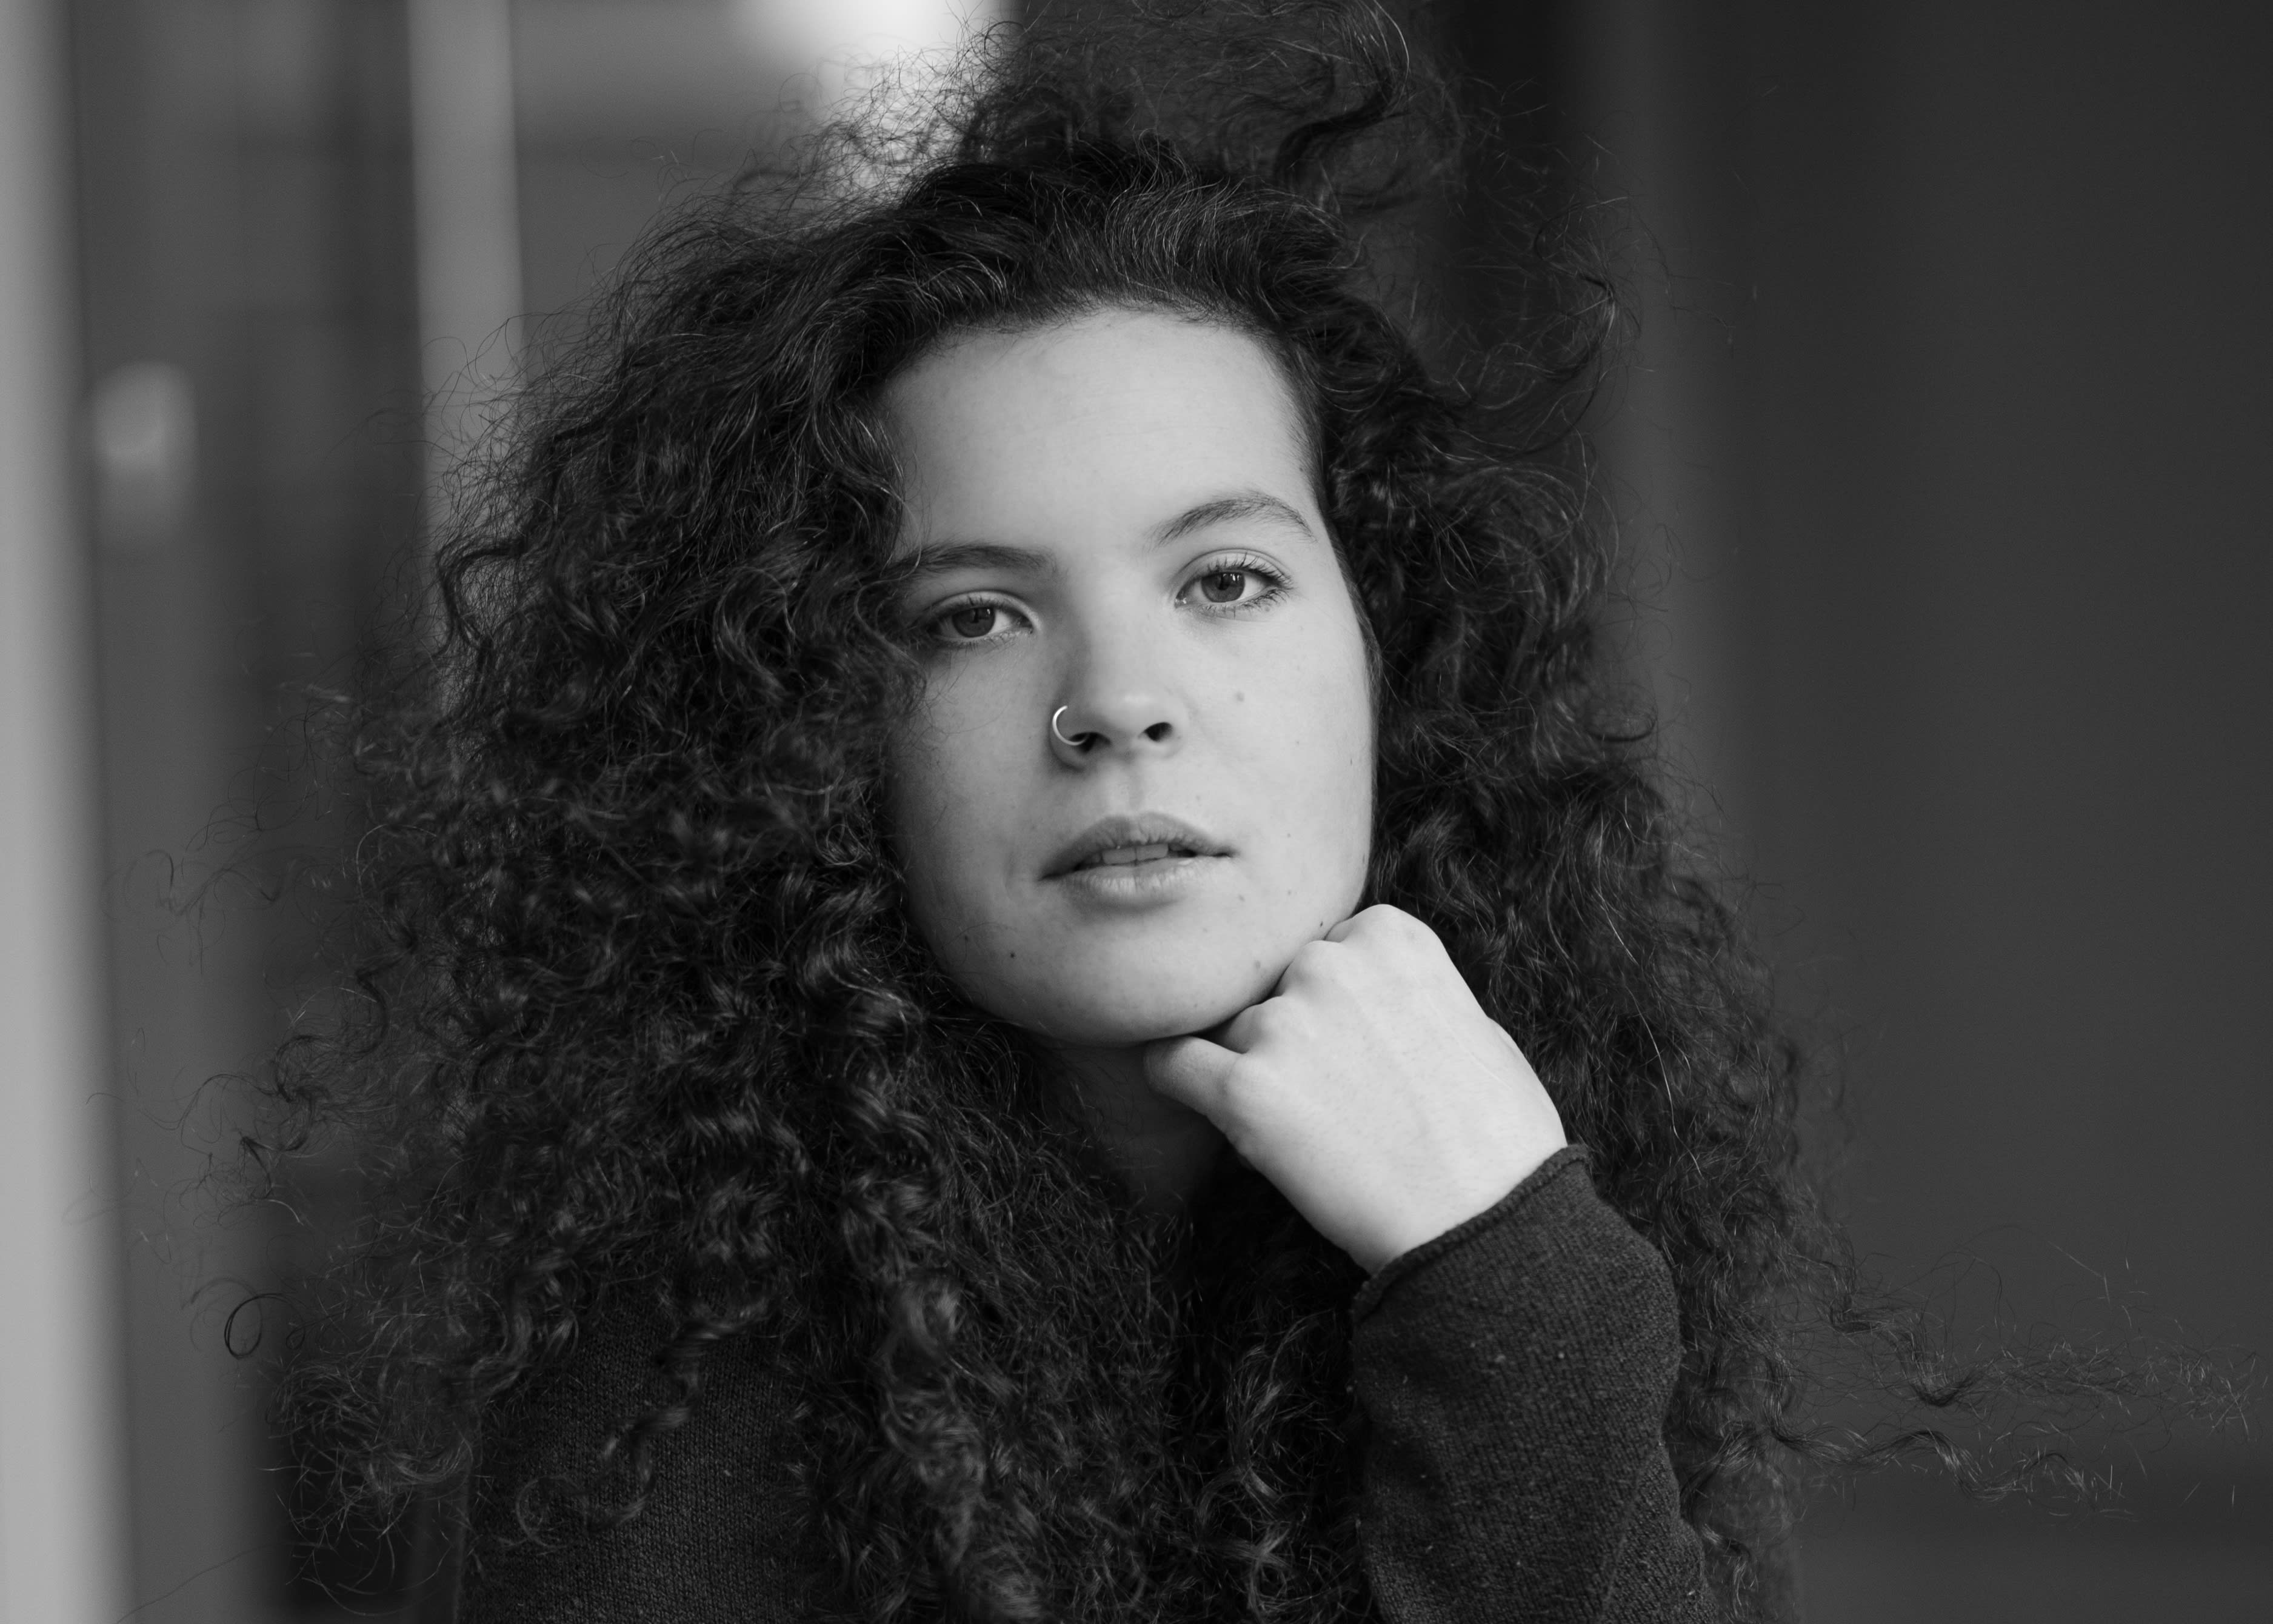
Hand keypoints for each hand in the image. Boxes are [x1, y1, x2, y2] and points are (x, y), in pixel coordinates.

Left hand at [1143, 904, 1566, 1271]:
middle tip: (1333, 1100)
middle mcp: (1328, 965)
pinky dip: (1175, 1079)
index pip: (1326, 950)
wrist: (1486, 1224)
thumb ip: (1405, 992)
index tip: (1358, 1050)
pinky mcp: (1244, 1093)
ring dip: (1255, 1073)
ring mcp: (1282, 1025)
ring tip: (1311, 1135)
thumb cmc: (1499, 1139)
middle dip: (1294, 1037)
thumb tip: (1365, 1001)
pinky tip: (1194, 1102)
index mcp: (1389, 936)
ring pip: (1234, 1034)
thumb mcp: (1472, 1024)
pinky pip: (1171, 1064)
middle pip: (1275, 989)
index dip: (1336, 1005)